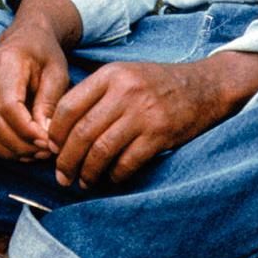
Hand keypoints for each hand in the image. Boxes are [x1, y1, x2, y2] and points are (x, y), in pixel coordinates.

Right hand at [0, 0, 82, 171]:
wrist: (25, 36)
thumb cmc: (44, 55)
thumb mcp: (57, 73)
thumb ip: (50, 103)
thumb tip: (43, 137)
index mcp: (7, 62)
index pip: (9, 106)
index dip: (27, 131)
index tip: (47, 143)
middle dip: (16, 145)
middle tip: (40, 154)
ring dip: (0, 150)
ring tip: (26, 156)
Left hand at [46, 51, 257, 189]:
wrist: (205, 86)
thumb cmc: (157, 84)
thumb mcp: (124, 75)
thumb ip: (95, 95)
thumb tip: (61, 130)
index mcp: (110, 75)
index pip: (68, 107)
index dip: (55, 134)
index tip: (52, 150)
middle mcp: (124, 92)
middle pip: (81, 133)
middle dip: (67, 160)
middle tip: (62, 176)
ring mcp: (143, 113)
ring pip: (101, 151)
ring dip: (88, 172)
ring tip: (84, 182)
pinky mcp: (160, 134)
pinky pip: (128, 162)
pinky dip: (116, 175)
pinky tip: (112, 179)